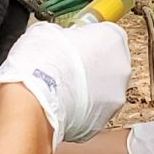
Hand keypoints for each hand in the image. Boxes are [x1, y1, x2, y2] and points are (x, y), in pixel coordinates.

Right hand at [0, 19, 130, 144]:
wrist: (33, 103)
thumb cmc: (40, 66)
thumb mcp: (44, 32)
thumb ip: (62, 34)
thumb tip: (57, 38)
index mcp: (112, 38)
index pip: (105, 34)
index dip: (86, 40)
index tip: (74, 45)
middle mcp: (121, 68)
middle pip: (108, 63)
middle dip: (90, 65)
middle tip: (65, 67)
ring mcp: (115, 97)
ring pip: (103, 89)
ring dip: (87, 89)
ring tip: (61, 89)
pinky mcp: (103, 121)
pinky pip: (94, 111)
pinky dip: (82, 109)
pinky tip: (62, 105)